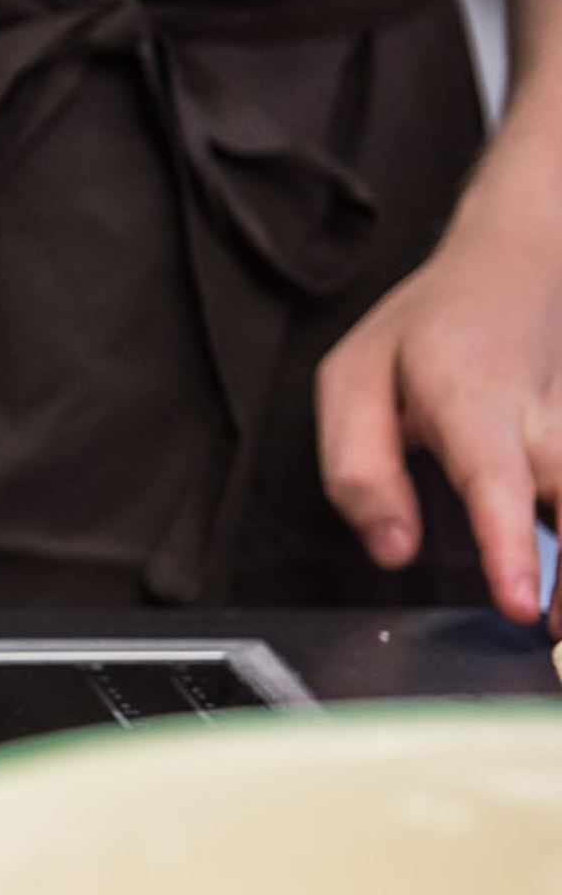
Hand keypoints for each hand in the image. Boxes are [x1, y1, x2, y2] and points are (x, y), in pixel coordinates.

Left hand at [317, 159, 561, 629]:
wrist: (519, 258)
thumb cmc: (425, 327)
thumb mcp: (352, 377)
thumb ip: (358, 467)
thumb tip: (391, 550)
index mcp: (471, 398)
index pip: (497, 480)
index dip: (511, 547)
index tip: (522, 604)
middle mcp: (542, 418)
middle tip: (555, 636)